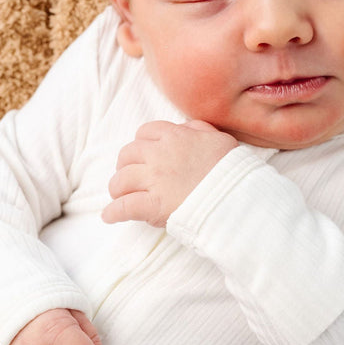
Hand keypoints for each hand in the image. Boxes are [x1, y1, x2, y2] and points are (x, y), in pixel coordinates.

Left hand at [103, 119, 238, 227]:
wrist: (235, 194)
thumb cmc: (230, 167)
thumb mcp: (218, 137)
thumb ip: (198, 128)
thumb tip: (184, 128)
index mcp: (174, 137)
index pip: (145, 132)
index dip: (142, 143)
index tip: (144, 154)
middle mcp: (159, 155)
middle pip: (127, 155)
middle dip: (126, 165)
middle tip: (131, 175)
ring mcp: (153, 180)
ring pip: (120, 180)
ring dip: (118, 188)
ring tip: (120, 196)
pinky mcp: (152, 205)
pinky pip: (123, 207)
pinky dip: (113, 212)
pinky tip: (109, 216)